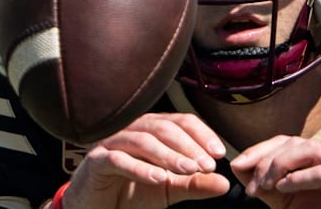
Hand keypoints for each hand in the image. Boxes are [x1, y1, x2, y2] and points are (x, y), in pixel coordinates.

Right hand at [62, 113, 229, 208]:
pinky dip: (140, 168)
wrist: (96, 207)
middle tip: (207, 165)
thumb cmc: (130, 191)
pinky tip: (159, 178)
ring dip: (169, 155)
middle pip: (163, 128)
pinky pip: (118, 159)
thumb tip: (225, 184)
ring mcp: (112, 143)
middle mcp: (132, 130)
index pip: (180, 121)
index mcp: (152, 129)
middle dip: (189, 146)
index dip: (202, 134)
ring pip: (143, 140)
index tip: (219, 153)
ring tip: (189, 171)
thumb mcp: (168, 189)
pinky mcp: (95, 161)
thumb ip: (194, 184)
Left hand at [230, 135, 320, 208]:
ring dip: (280, 166)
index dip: (261, 149)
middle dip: (267, 160)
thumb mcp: (283, 199)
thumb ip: (264, 181)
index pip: (290, 141)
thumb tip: (237, 164)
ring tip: (266, 186)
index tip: (238, 165)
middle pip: (298, 142)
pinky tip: (282, 189)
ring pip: (310, 150)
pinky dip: (297, 179)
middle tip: (252, 186)